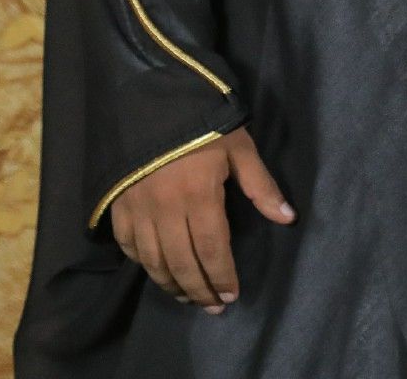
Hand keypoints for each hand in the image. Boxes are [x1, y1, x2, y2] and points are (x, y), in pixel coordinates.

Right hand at [108, 127, 293, 308]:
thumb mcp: (240, 147)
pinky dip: (144, 264)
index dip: (223, 276)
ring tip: (189, 298)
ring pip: (154, 261)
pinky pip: (130, 246)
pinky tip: (158, 272)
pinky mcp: (119, 206)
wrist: (150, 99)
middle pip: (183, 262)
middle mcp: (166, 210)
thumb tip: (287, 218)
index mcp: (199, 196)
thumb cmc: (203, 122)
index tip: (232, 295)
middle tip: (214, 307)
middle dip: (200, 289)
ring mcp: (139, 210)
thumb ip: (261, 185)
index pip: (213, 249)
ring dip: (172, 284)